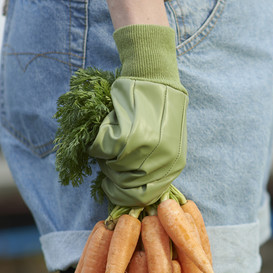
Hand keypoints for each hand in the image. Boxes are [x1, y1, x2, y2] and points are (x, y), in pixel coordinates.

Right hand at [88, 24, 186, 206]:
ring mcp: (146, 150)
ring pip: (111, 168)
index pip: (144, 196)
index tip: (112, 186)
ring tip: (111, 139)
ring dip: (104, 156)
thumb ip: (154, 167)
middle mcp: (162, 161)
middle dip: (111, 175)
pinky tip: (109, 126)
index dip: (123, 195)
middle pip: (124, 185)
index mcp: (174, 165)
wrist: (154, 77)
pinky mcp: (128, 136)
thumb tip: (130, 189)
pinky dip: (98, 141)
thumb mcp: (167, 144)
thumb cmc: (158, 109)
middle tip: (108, 159)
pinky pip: (102, 150)